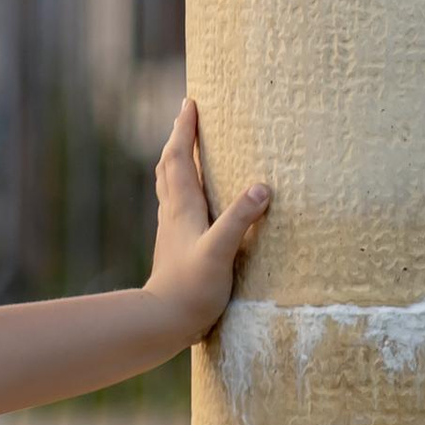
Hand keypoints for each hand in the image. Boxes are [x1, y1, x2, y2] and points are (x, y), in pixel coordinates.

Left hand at [148, 95, 270, 343]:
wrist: (162, 322)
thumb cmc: (191, 289)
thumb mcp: (221, 251)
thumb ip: (239, 219)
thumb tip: (262, 187)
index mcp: (182, 207)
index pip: (180, 157)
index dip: (185, 130)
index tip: (190, 102)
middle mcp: (172, 213)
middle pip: (169, 165)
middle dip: (178, 138)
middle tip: (187, 116)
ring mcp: (170, 229)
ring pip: (168, 184)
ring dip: (176, 160)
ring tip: (186, 148)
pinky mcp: (174, 246)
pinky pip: (175, 204)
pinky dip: (181, 187)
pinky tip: (189, 199)